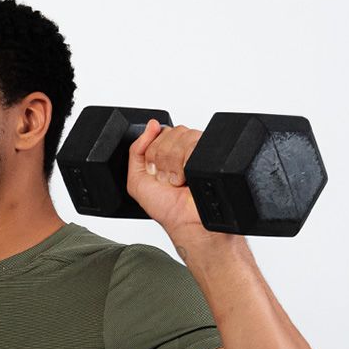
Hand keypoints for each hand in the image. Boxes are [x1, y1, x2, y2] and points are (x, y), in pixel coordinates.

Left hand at [127, 120, 225, 243]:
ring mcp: (201, 150)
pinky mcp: (212, 153)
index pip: (161, 131)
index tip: (155, 171)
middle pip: (171, 132)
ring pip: (183, 136)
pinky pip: (194, 143)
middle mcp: (186, 149)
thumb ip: (136, 151)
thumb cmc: (166, 208)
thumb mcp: (138, 180)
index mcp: (170, 152)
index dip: (154, 152)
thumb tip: (151, 125)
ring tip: (178, 181)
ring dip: (173, 165)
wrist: (187, 223)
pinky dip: (185, 164)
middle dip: (162, 160)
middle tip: (167, 180)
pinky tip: (186, 178)